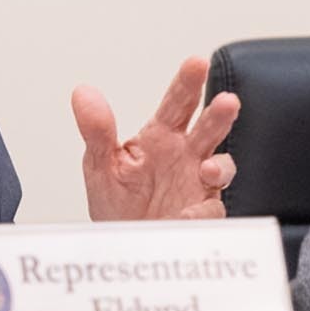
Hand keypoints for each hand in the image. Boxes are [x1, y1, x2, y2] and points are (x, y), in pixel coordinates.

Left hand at [71, 57, 240, 220]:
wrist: (122, 247)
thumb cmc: (116, 202)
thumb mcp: (100, 164)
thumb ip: (96, 128)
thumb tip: (82, 92)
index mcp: (160, 136)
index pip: (177, 103)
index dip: (188, 83)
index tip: (197, 63)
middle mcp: (185, 155)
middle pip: (208, 129)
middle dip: (219, 115)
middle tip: (227, 101)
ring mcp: (197, 184)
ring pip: (220, 166)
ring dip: (221, 165)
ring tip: (208, 168)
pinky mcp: (201, 214)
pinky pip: (210, 210)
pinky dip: (203, 212)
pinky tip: (189, 213)